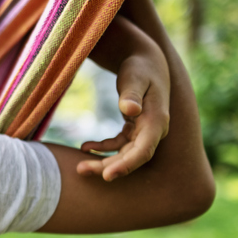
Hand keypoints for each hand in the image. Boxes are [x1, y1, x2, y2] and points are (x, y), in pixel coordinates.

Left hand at [77, 35, 170, 181]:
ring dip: (103, 162)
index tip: (107, 176)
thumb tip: (130, 110)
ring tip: (79, 167)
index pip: (144, 150)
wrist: (146, 62)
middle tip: (81, 170)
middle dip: (108, 167)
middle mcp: (153, 130)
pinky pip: (118, 145)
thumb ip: (132, 93)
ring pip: (124, 155)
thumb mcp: (135, 77)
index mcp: (157, 121)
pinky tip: (85, 147)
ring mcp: (144, 132)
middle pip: (132, 157)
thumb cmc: (140, 68)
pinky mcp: (134, 130)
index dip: (126, 165)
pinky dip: (102, 148)